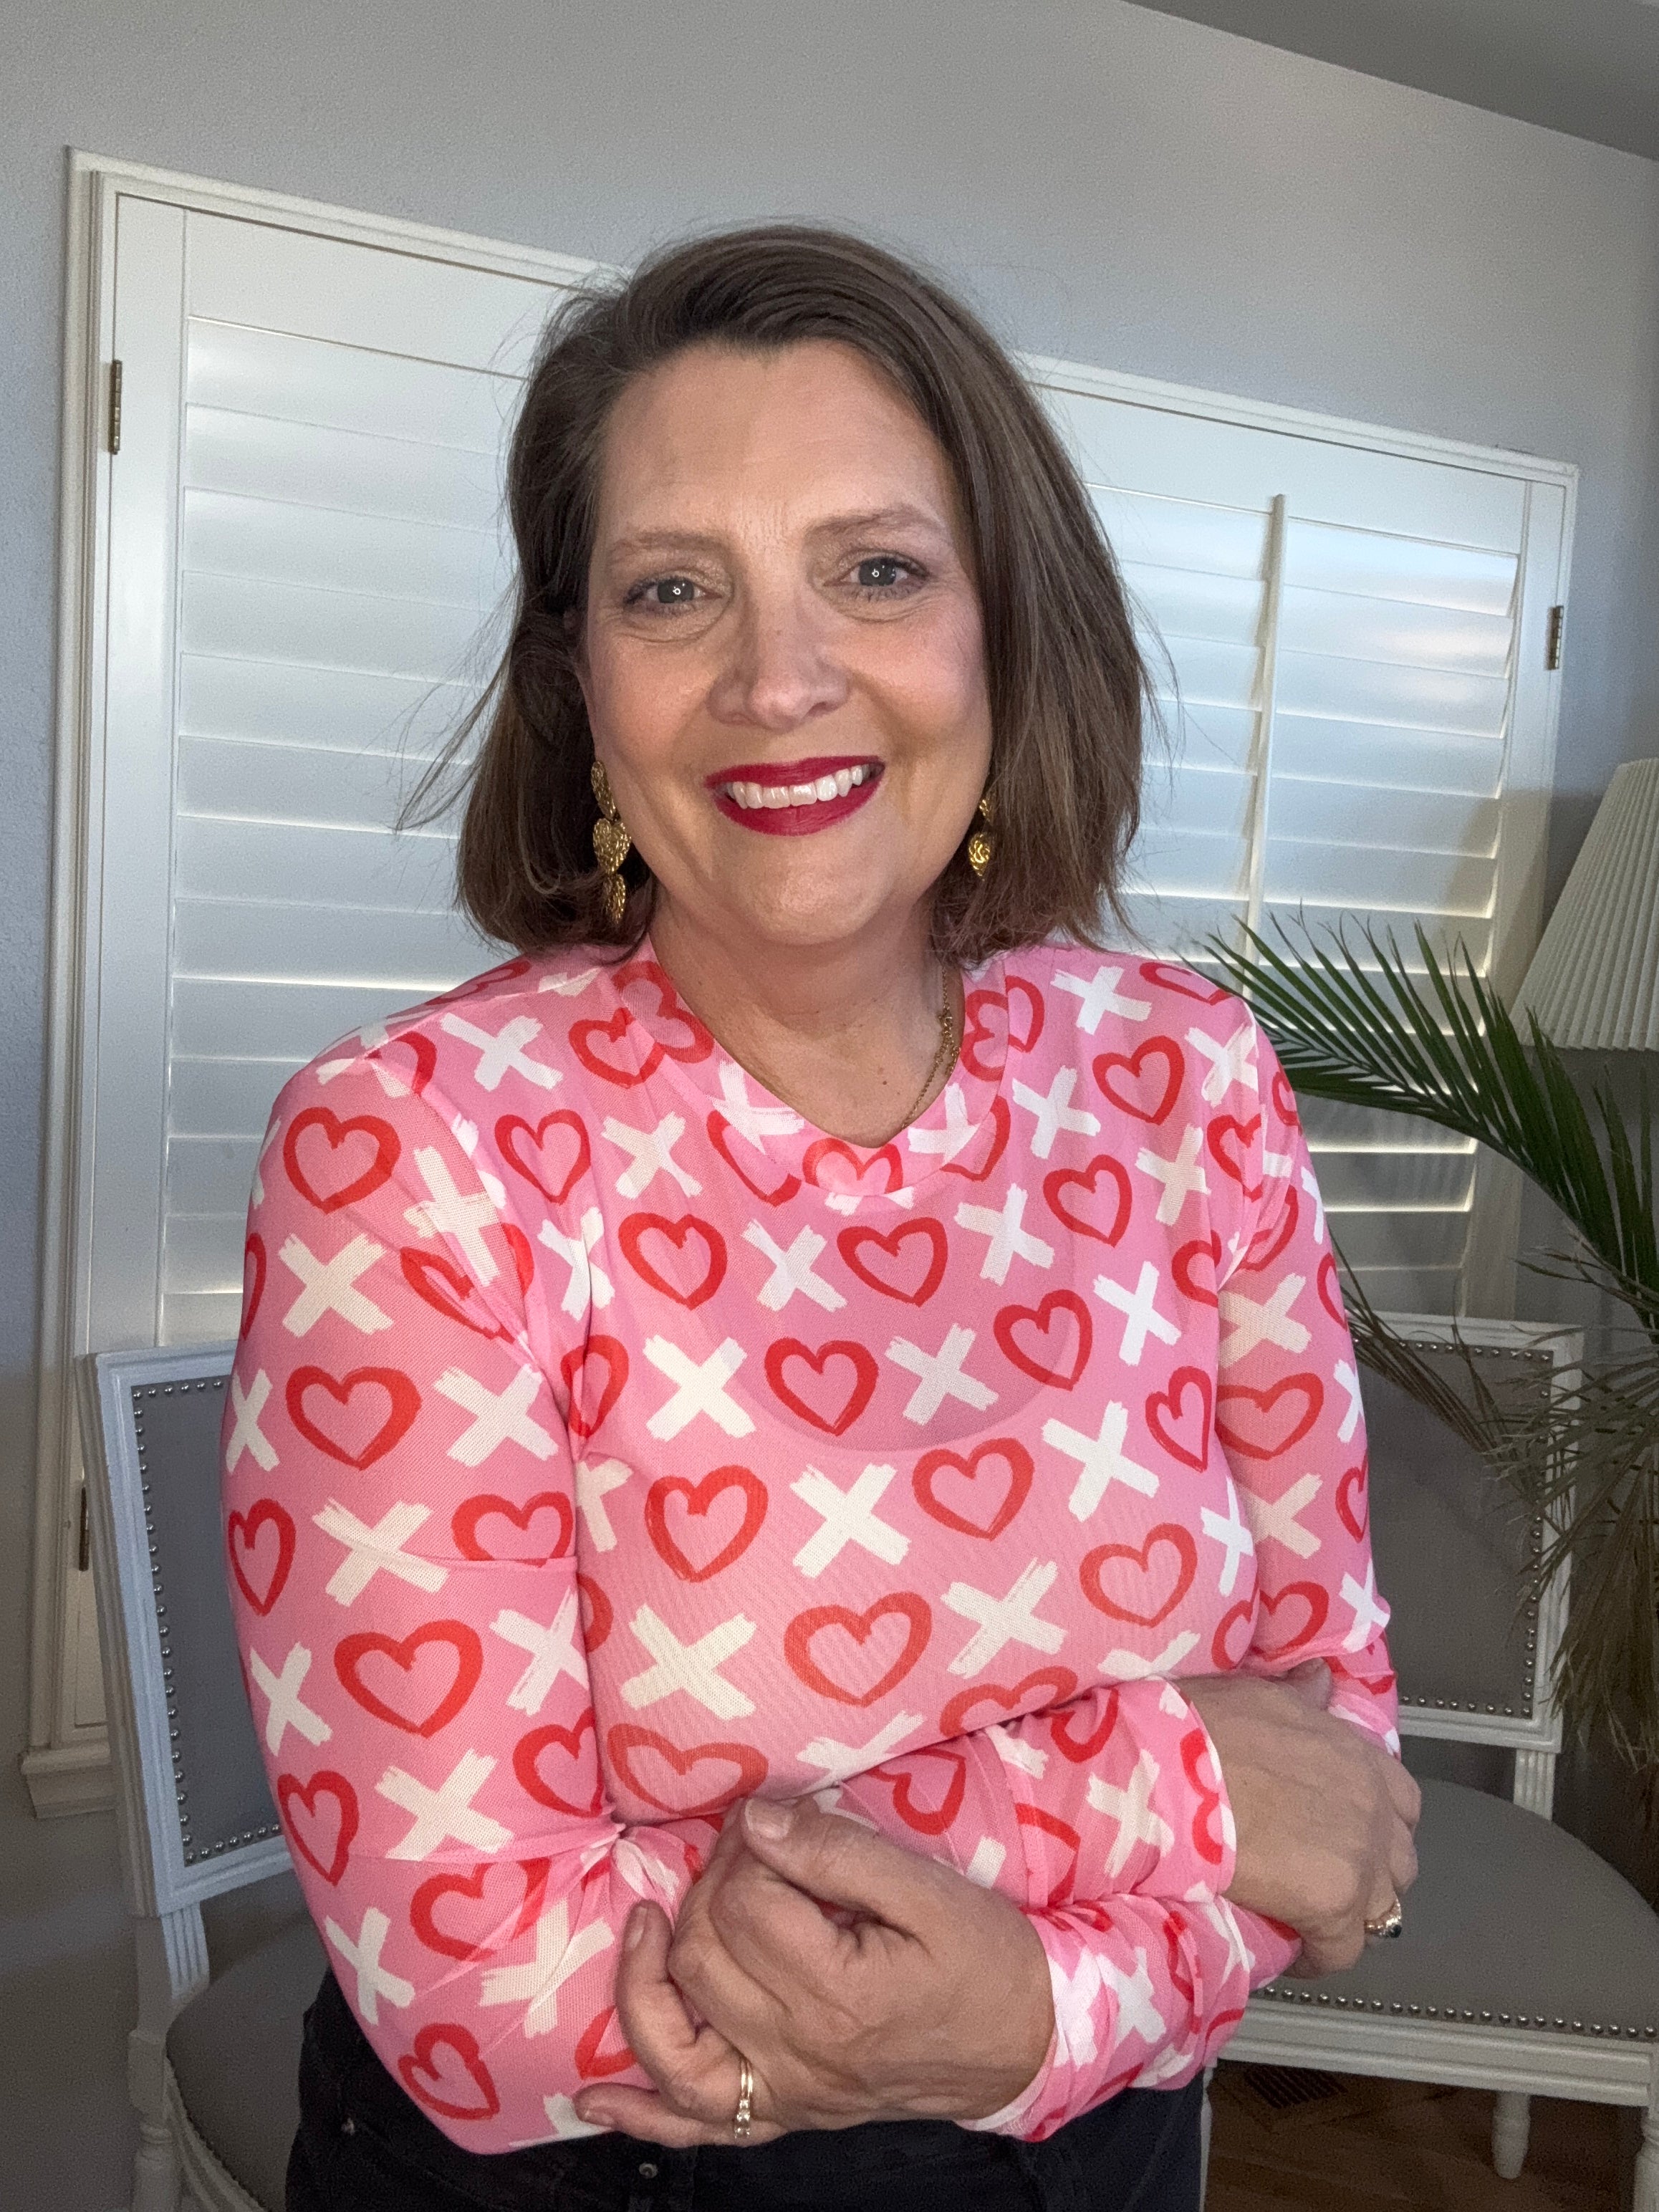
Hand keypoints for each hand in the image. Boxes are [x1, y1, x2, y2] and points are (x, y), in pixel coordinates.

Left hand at [572, 1796, 1053, 2145]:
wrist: (1026, 2042)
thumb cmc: (985, 1959)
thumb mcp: (928, 1890)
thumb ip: (839, 1853)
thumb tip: (756, 1821)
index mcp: (838, 1994)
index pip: (747, 1904)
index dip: (748, 1849)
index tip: (771, 1823)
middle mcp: (799, 2055)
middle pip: (703, 1958)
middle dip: (707, 1888)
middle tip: (742, 1852)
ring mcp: (786, 2094)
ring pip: (676, 2045)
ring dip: (644, 1982)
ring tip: (643, 1924)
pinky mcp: (786, 2115)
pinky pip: (697, 2129)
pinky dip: (641, 2119)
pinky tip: (595, 2101)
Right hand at [1182, 1661, 1419, 1975]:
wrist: (1174, 1771)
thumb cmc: (1203, 1727)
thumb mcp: (1259, 1695)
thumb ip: (1302, 1695)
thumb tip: (1320, 1680)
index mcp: (1358, 1754)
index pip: (1401, 1802)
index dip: (1375, 1824)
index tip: (1339, 1837)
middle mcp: (1373, 1806)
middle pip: (1399, 1861)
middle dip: (1371, 1874)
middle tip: (1325, 1881)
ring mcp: (1361, 1857)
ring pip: (1385, 1909)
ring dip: (1353, 1916)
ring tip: (1312, 1920)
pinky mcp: (1335, 1905)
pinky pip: (1344, 1951)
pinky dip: (1322, 1955)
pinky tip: (1294, 1953)